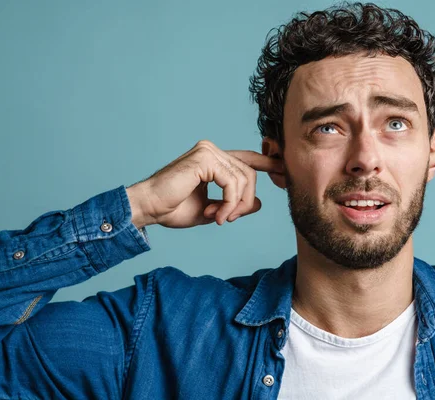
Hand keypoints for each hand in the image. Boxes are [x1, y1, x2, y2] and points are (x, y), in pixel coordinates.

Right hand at [126, 140, 283, 228]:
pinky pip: (232, 182)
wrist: (149, 208)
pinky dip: (229, 202)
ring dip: (236, 205)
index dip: (268, 164)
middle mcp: (211, 150)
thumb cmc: (172, 209)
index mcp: (212, 159)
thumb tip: (258, 203)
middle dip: (245, 200)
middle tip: (229, 219)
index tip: (286, 173)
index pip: (247, 158)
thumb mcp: (212, 210)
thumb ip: (233, 204)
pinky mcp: (204, 158)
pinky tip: (216, 214)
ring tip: (219, 218)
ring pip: (244, 178)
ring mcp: (208, 151)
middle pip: (250, 172)